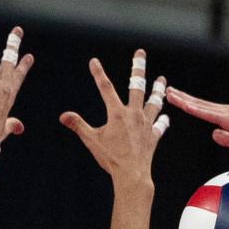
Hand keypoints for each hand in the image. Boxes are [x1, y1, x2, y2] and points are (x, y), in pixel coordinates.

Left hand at [0, 17, 33, 141]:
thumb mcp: (5, 129)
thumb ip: (12, 125)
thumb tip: (19, 127)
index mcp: (10, 96)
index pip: (19, 75)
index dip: (24, 65)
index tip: (29, 55)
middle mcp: (3, 87)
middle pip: (9, 60)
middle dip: (13, 43)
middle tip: (17, 30)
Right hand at [60, 50, 168, 182]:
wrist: (132, 175)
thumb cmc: (111, 159)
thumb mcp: (91, 140)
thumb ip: (78, 125)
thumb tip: (63, 116)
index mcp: (117, 114)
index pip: (106, 88)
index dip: (98, 74)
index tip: (94, 61)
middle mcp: (134, 115)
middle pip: (137, 86)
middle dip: (138, 68)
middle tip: (140, 53)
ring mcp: (146, 125)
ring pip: (154, 102)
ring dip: (158, 90)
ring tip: (162, 79)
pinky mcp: (153, 136)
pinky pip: (159, 125)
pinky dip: (162, 121)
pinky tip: (165, 117)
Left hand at [165, 88, 228, 157]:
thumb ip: (225, 137)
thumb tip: (214, 134)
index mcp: (226, 115)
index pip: (203, 108)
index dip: (188, 103)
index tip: (176, 99)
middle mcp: (225, 110)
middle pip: (198, 103)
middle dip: (182, 97)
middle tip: (167, 91)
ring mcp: (226, 113)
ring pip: (200, 105)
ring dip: (184, 100)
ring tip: (170, 94)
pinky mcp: (228, 119)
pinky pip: (207, 113)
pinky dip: (195, 109)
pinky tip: (185, 106)